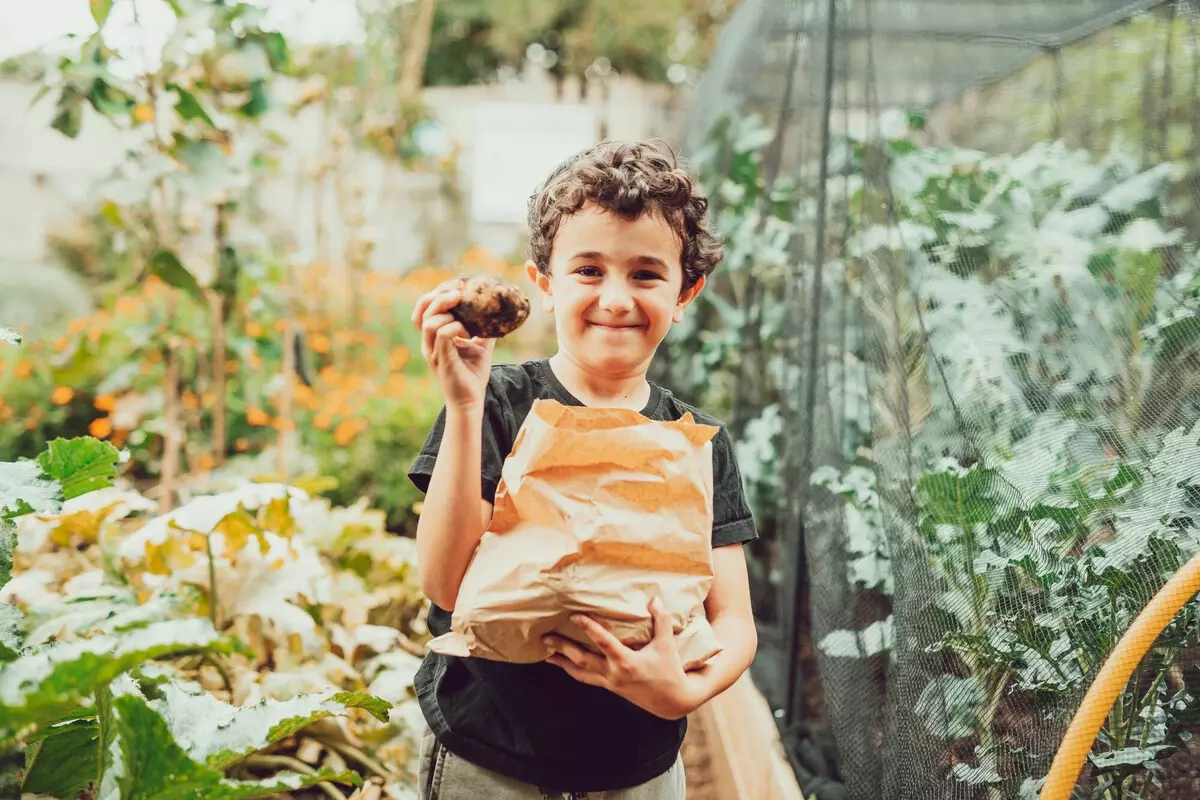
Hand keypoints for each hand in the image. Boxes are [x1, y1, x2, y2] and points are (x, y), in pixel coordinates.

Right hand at [411, 280, 495, 409]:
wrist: (471, 400)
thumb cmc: (473, 373)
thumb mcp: (481, 345)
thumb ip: (484, 328)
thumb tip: (499, 313)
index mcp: (434, 337)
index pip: (424, 308)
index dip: (436, 294)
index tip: (456, 286)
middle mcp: (428, 343)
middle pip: (422, 311)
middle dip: (440, 297)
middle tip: (459, 294)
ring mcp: (432, 352)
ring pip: (429, 322)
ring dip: (449, 314)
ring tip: (467, 320)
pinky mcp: (441, 360)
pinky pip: (442, 335)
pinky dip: (455, 328)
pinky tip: (468, 332)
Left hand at [543, 597, 699, 719]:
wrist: (672, 702)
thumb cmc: (670, 671)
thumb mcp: (667, 645)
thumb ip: (661, 621)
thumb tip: (654, 600)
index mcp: (626, 662)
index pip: (603, 642)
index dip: (588, 628)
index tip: (574, 616)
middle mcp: (614, 674)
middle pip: (582, 660)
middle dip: (563, 649)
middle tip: (546, 638)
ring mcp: (610, 683)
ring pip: (580, 673)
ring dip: (562, 664)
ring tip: (547, 655)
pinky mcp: (610, 687)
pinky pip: (587, 679)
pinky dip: (574, 671)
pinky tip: (566, 665)